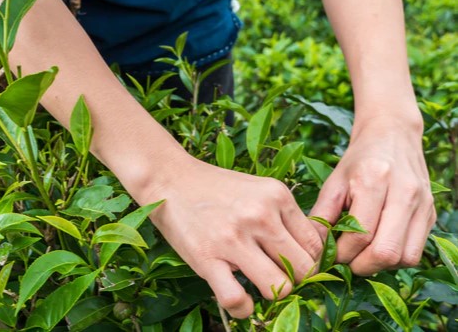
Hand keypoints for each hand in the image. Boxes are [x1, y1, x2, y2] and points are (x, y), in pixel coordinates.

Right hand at [138, 157, 322, 318]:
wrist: (169, 177)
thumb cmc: (215, 186)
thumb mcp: (258, 189)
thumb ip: (284, 215)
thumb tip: (310, 251)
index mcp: (277, 196)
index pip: (315, 244)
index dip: (311, 262)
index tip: (297, 267)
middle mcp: (260, 216)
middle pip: (304, 269)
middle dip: (296, 280)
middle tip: (279, 276)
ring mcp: (234, 238)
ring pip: (280, 288)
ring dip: (272, 294)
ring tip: (258, 284)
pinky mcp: (207, 258)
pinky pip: (237, 299)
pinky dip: (243, 307)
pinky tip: (239, 298)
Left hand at [310, 114, 435, 274]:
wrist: (392, 135)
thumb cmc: (359, 159)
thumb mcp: (334, 181)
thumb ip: (322, 214)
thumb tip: (312, 247)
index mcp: (375, 180)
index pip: (360, 235)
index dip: (342, 253)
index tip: (329, 255)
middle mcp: (404, 193)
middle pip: (386, 251)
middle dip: (361, 265)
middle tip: (344, 261)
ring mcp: (422, 205)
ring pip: (405, 257)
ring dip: (380, 265)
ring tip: (361, 254)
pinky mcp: (431, 214)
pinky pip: (415, 251)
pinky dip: (395, 258)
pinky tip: (377, 246)